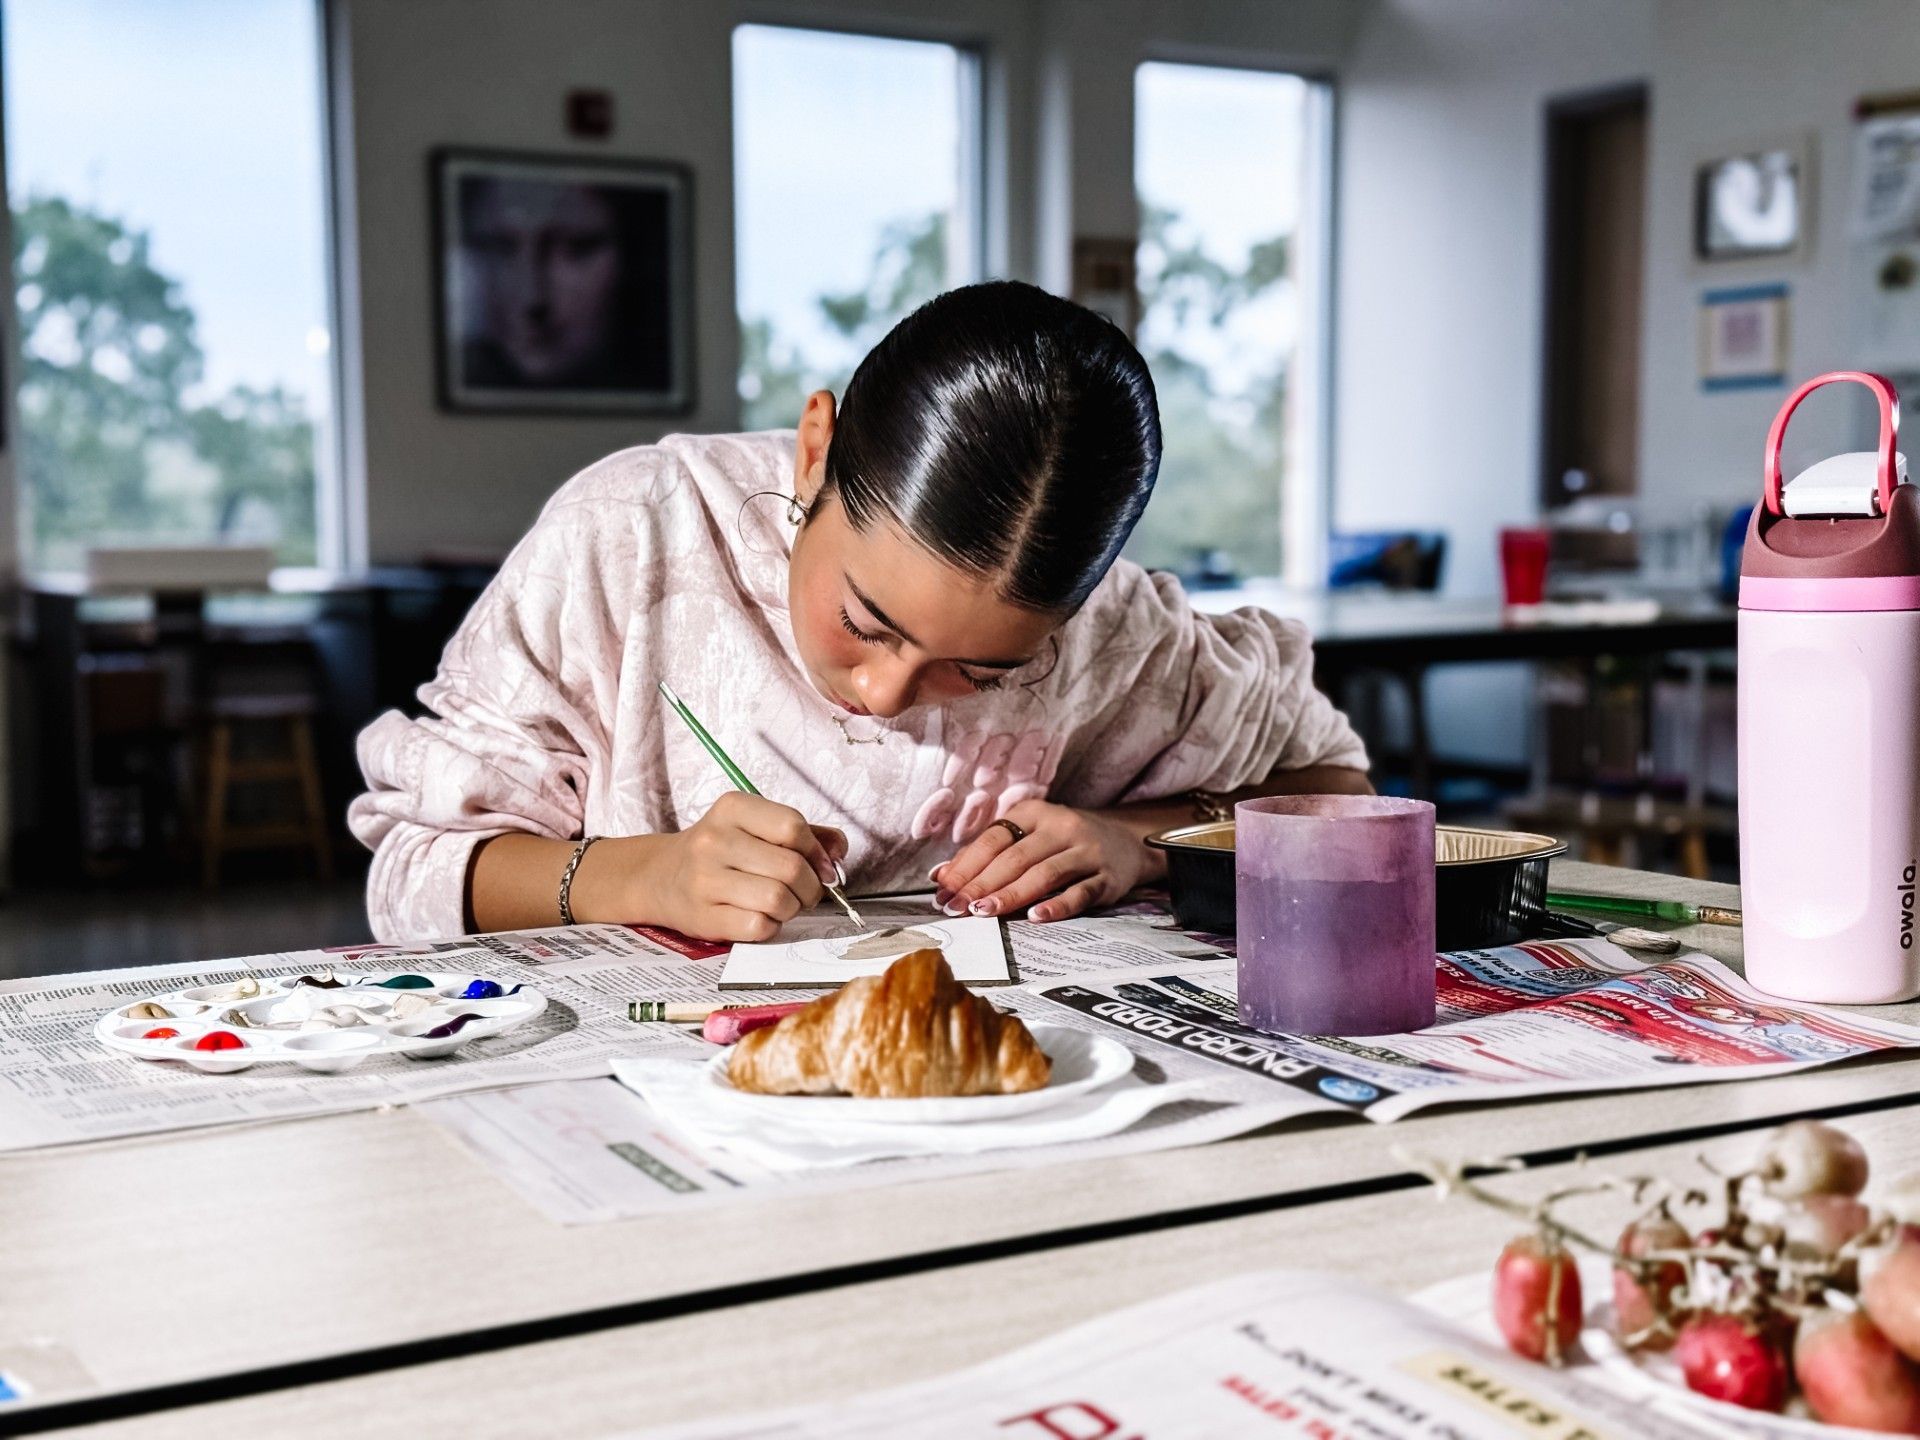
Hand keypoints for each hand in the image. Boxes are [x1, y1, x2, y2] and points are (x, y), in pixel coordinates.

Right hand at [626, 792, 846, 941]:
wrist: (659, 876)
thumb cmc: (719, 852)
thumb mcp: (755, 827)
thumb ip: (804, 834)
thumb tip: (839, 850)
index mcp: (732, 809)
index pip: (793, 826)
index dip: (817, 851)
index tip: (821, 866)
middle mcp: (714, 840)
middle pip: (791, 867)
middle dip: (811, 887)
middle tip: (806, 892)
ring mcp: (705, 879)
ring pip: (778, 898)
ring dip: (792, 908)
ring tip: (783, 904)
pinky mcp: (703, 916)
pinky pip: (758, 927)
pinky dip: (771, 926)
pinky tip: (761, 917)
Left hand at [930, 800, 1157, 923]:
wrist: (1128, 841)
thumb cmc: (1065, 843)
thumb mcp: (1029, 836)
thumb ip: (987, 855)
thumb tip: (941, 876)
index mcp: (1035, 813)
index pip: (994, 839)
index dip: (966, 866)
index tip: (944, 890)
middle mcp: (1062, 827)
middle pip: (1016, 858)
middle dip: (982, 884)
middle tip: (958, 907)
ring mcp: (1087, 851)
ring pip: (1045, 874)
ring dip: (1012, 895)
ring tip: (985, 913)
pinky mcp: (1108, 877)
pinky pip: (1081, 892)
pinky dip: (1058, 906)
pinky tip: (1036, 917)